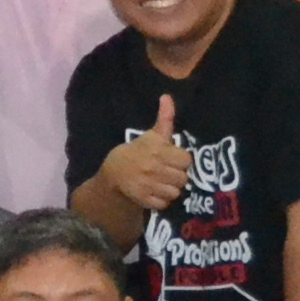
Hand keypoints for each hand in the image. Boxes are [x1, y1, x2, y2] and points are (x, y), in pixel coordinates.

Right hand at [98, 93, 193, 218]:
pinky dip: (162, 200)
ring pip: (175, 192)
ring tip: (162, 182)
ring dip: (170, 189)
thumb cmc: (136, 151)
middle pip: (183, 177)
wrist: (113, 173)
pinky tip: (155, 192)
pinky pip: (164, 203)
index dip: (181, 160)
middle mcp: (154, 168)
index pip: (186, 159)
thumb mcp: (150, 135)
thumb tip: (167, 96)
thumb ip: (164, 119)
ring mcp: (148, 185)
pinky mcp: (144, 199)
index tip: (172, 159)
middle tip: (167, 172)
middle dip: (177, 175)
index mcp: (158, 150)